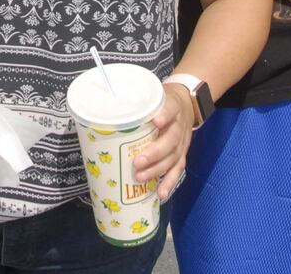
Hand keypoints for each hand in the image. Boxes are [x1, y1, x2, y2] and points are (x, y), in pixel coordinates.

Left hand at [131, 85, 194, 201]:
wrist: (186, 104)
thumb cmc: (163, 102)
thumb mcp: (154, 96)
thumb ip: (136, 103)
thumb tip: (105, 110)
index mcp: (173, 107)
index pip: (171, 109)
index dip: (165, 115)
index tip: (156, 120)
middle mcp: (179, 126)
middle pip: (171, 140)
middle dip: (154, 152)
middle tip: (137, 161)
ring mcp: (182, 143)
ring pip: (173, 158)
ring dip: (157, 170)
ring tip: (141, 177)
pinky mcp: (182, 155)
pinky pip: (177, 171)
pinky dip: (169, 183)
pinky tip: (160, 194)